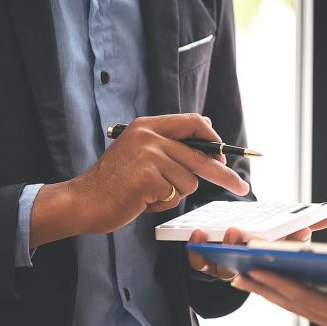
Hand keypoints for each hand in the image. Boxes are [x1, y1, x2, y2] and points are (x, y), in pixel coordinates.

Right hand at [29, 114, 249, 246]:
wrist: (83, 201)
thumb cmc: (115, 183)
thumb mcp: (140, 153)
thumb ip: (168, 146)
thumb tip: (207, 135)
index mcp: (148, 125)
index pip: (194, 122)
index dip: (214, 139)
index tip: (225, 155)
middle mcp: (149, 135)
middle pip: (202, 155)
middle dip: (225, 174)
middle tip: (243, 187)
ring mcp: (148, 155)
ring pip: (190, 180)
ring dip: (176, 193)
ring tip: (150, 193)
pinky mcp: (148, 177)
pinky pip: (176, 195)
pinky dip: (164, 203)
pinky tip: (143, 200)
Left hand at [186, 208, 326, 280]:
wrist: (230, 245)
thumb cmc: (265, 236)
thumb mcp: (290, 228)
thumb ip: (315, 220)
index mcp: (275, 263)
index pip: (285, 258)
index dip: (292, 249)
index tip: (299, 234)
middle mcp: (254, 269)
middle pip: (256, 264)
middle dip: (256, 250)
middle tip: (256, 235)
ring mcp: (231, 268)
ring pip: (228, 266)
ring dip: (229, 248)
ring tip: (233, 231)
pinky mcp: (207, 265)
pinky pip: (200, 264)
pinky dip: (197, 250)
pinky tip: (197, 234)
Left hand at [231, 270, 326, 325]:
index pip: (307, 297)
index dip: (281, 284)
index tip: (257, 270)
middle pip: (293, 303)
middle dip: (265, 288)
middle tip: (236, 274)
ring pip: (296, 306)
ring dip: (271, 293)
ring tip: (246, 279)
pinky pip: (306, 306)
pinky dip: (287, 297)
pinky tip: (276, 288)